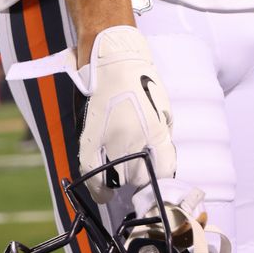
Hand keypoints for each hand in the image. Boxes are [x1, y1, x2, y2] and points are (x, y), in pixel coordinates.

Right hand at [77, 25, 176, 202]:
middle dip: (140, 176)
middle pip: (139, 178)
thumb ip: (163, 140)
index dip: (159, 179)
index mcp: (156, 131)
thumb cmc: (143, 84)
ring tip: (122, 173)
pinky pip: (92, 173)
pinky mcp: (90, 138)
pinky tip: (104, 191)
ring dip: (121, 179)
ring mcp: (109, 140)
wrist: (115, 61)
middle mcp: (133, 139)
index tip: (154, 179)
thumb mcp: (164, 111)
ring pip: (117, 178)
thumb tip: (161, 166)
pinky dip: (98, 187)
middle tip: (137, 168)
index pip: (162, 173)